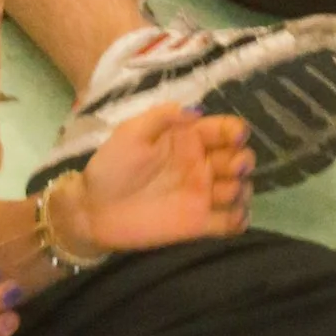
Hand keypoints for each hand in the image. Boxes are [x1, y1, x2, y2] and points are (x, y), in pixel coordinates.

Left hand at [49, 103, 252, 257]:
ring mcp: (201, 196)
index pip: (224, 130)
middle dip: (243, 161)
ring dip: (242, 190)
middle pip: (239, 159)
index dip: (235, 131)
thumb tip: (196, 110)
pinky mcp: (198, 225)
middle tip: (231, 168)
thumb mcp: (131, 132)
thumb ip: (163, 116)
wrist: (93, 211)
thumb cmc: (111, 167)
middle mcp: (201, 165)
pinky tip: (233, 216)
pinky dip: (239, 219)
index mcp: (189, 139)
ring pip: (240, 190)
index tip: (236, 136)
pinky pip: (230, 223)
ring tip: (226, 193)